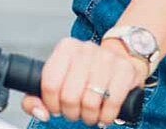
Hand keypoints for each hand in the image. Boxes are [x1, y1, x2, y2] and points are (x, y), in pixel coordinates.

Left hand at [20, 38, 148, 125]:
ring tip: (89, 114)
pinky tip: (103, 115)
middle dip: (71, 113)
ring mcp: (106, 59)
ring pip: (90, 102)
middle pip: (69, 96)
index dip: (52, 104)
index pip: (50, 83)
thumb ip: (40, 95)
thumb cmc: (87, 71)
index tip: (57, 108)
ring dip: (89, 117)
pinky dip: (106, 116)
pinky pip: (112, 103)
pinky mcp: (125, 71)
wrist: (121, 57)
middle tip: (75, 113)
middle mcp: (85, 49)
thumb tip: (40, 112)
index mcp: (66, 48)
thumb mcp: (61, 75)